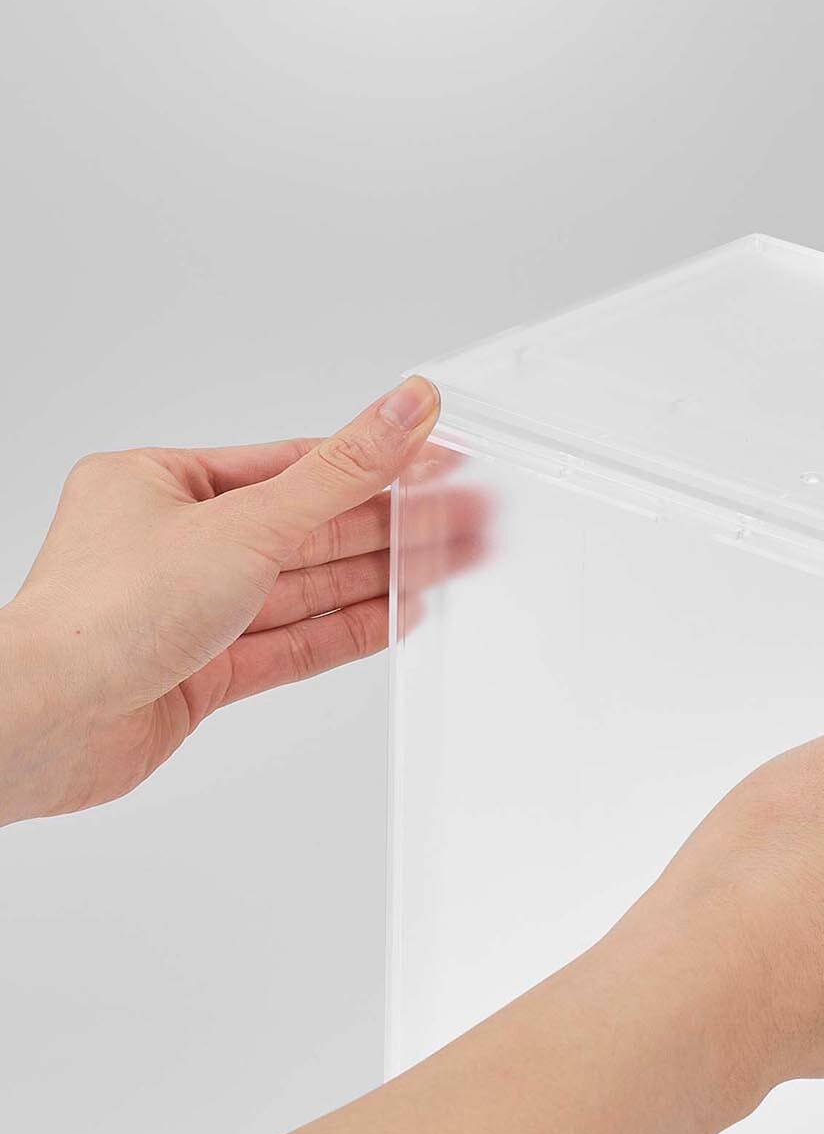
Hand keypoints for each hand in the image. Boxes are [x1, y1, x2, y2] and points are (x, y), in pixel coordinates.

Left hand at [0, 377, 443, 825]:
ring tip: (454, 562)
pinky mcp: (203, 670)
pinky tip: (398, 613)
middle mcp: (175, 543)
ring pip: (305, 587)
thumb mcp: (246, 524)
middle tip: (468, 517)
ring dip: (382, 576)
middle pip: (309, 529)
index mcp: (162, 484)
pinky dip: (346, 629)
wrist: (45, 725)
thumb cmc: (101, 617)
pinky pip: (290, 642)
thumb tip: (404, 408)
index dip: (376, 465)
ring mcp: (191, 610)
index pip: (296, 466)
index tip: (439, 463)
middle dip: (392, 526)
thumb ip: (340, 473)